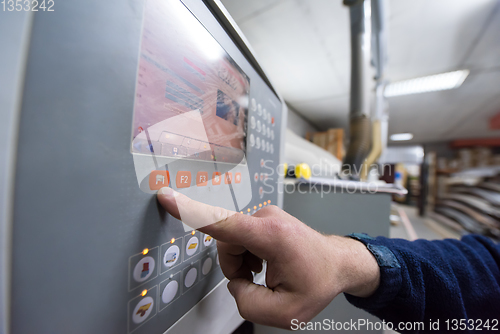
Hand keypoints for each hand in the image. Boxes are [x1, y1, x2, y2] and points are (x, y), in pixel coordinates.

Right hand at [157, 187, 379, 328]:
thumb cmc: (319, 281)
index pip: (222, 223)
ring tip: (267, 271)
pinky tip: (266, 263)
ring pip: (231, 243)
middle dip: (235, 268)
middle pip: (225, 244)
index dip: (190, 211)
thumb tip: (235, 284)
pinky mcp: (264, 217)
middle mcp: (266, 218)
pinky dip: (247, 255)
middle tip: (259, 279)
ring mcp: (265, 215)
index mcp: (271, 236)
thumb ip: (248, 303)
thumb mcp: (287, 312)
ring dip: (242, 263)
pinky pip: (240, 238)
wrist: (337, 262)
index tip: (166, 197)